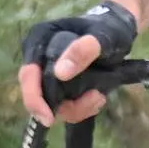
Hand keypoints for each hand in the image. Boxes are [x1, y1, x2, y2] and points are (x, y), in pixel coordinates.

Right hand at [17, 0, 138, 124]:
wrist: (120, 32)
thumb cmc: (110, 28)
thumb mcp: (103, 36)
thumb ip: (83, 50)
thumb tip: (60, 73)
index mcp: (39, 39)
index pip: (28, 74)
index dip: (34, 99)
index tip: (49, 119)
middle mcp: (39, 59)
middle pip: (38, 94)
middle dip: (65, 106)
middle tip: (95, 100)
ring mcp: (49, 74)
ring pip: (54, 105)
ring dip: (78, 107)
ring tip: (100, 96)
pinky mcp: (61, 86)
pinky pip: (66, 106)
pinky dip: (83, 107)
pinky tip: (98, 96)